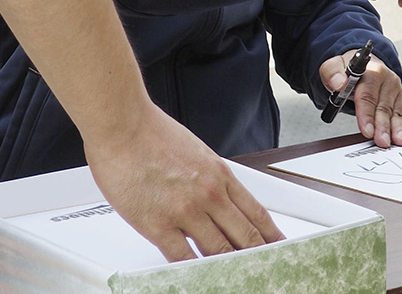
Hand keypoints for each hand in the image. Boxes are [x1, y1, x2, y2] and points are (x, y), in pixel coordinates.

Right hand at [84, 101, 283, 261]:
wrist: (123, 124)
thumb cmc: (151, 132)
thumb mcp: (195, 151)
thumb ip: (208, 177)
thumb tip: (215, 198)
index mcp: (219, 173)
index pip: (255, 212)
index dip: (270, 235)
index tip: (278, 247)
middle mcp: (209, 193)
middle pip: (244, 236)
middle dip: (257, 256)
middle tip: (265, 270)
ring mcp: (186, 211)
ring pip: (219, 252)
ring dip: (229, 268)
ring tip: (237, 278)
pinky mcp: (159, 225)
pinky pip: (183, 259)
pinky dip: (194, 273)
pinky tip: (199, 278)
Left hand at [320, 51, 401, 147]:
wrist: (362, 67)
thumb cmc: (347, 72)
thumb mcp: (333, 67)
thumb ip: (332, 73)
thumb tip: (339, 83)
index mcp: (371, 70)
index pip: (368, 94)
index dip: (367, 114)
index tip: (366, 130)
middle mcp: (387, 80)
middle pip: (383, 106)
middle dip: (383, 126)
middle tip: (382, 141)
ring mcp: (396, 90)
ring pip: (396, 112)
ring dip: (398, 128)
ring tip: (399, 141)